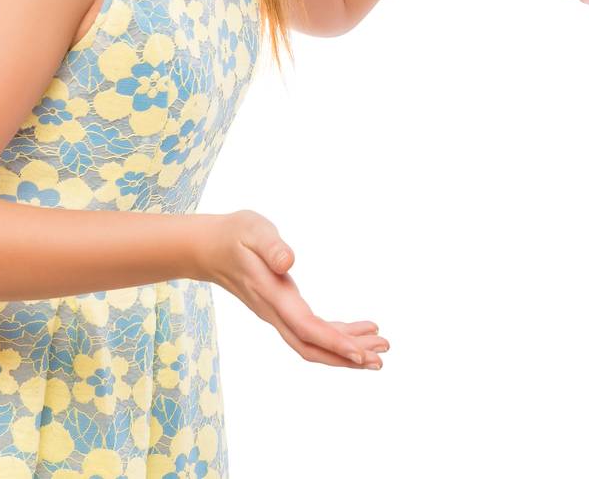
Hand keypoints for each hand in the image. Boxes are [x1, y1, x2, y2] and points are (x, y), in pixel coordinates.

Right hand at [202, 210, 388, 369]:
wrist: (208, 248)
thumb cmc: (235, 234)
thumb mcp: (254, 229)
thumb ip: (271, 246)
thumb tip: (289, 261)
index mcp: (272, 294)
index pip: (306, 327)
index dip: (334, 342)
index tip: (361, 353)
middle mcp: (273, 312)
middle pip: (311, 347)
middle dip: (345, 357)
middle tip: (380, 360)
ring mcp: (275, 315)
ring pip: (311, 343)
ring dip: (344, 349)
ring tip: (378, 349)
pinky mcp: (279, 311)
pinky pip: (309, 332)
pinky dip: (334, 335)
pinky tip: (357, 331)